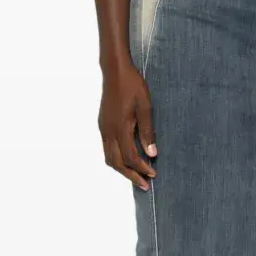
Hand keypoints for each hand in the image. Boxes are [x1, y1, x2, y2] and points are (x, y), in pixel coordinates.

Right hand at [98, 60, 156, 190]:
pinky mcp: (102, 125)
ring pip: (109, 158)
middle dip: (131, 176)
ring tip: (136, 175)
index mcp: (120, 128)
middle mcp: (108, 131)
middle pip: (116, 163)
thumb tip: (152, 153)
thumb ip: (148, 131)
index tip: (153, 174)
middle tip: (145, 185)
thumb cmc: (132, 86)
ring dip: (122, 169)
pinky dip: (117, 159)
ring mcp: (103, 129)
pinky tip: (127, 159)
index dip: (142, 168)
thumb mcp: (145, 107)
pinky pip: (107, 149)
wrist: (115, 71)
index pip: (130, 157)